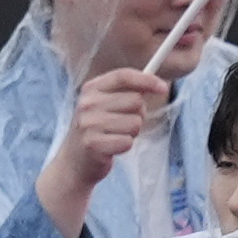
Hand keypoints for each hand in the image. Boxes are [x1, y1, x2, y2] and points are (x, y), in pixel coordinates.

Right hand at [39, 63, 174, 236]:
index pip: (123, 76)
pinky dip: (125, 146)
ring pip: (135, 123)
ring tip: (115, 136)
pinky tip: (112, 148)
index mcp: (91, 89)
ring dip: (131, 132)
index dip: (146, 80)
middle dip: (138, 114)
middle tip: (123, 123)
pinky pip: (128, 142)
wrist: (74, 161)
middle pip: (135, 100)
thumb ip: (127, 92)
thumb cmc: (98, 130)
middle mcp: (87, 103)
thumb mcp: (105, 104)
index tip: (163, 88)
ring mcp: (89, 124)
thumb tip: (158, 85)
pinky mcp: (93, 144)